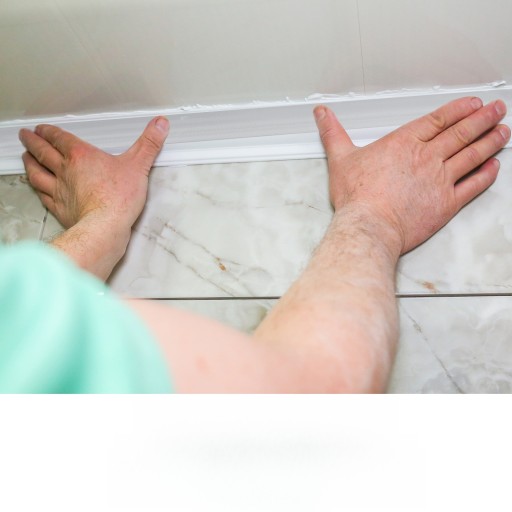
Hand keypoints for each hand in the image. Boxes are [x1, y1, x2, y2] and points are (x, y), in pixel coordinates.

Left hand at [19, 116, 169, 231]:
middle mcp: (65, 171)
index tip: (42, 128)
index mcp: (81, 156)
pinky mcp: (60, 209)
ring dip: (29, 164)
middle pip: (42, 152)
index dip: (49, 131)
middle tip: (25, 137)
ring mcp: (59, 191)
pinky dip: (37, 190)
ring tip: (26, 158)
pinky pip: (43, 196)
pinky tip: (37, 189)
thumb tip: (159, 125)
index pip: (59, 138)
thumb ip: (149, 143)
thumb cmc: (118, 199)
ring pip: (37, 173)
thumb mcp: (139, 165)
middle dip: (32, 143)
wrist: (104, 227)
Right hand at [314, 97, 509, 253]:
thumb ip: (333, 133)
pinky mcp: (446, 203)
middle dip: (483, 119)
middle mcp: (427, 157)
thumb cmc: (357, 197)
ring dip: (491, 141)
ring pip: (472, 155)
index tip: (473, 104)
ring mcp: (440, 180)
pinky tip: (494, 167)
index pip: (439, 119)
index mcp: (404, 143)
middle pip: (462, 133)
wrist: (369, 226)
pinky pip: (473, 185)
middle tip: (497, 110)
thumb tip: (322, 115)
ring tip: (503, 132)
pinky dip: (486, 175)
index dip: (460, 109)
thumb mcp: (340, 159)